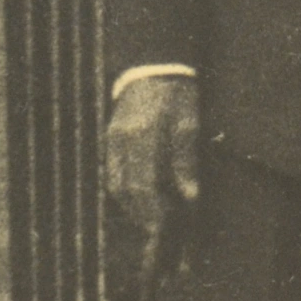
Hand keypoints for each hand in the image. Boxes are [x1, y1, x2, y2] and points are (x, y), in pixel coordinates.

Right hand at [105, 75, 200, 230]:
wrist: (154, 68)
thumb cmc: (179, 96)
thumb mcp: (191, 124)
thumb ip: (187, 160)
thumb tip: (190, 196)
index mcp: (144, 135)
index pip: (144, 185)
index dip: (153, 212)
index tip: (165, 229)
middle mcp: (123, 141)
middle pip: (127, 190)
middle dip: (143, 215)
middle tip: (160, 232)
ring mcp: (112, 140)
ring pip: (116, 185)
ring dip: (133, 207)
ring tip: (151, 221)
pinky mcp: (110, 139)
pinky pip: (111, 174)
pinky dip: (123, 192)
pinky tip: (138, 200)